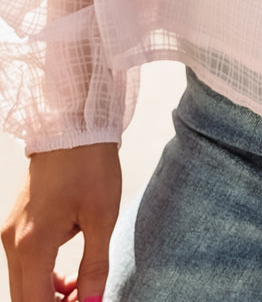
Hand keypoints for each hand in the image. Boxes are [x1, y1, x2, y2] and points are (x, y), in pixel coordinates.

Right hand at [2, 143, 121, 301]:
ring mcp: (10, 233)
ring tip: (80, 290)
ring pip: (22, 284)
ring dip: (47, 296)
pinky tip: (67, 277)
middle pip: (24, 298)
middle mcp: (13, 243)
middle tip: (86, 300)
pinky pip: (23, 266)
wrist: (74, 127)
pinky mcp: (16, 225)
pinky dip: (42, 279)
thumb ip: (94, 266)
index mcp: (33, 244)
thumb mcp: (101, 217)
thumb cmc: (90, 166)